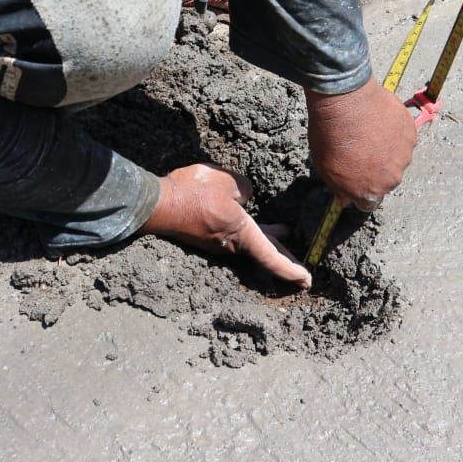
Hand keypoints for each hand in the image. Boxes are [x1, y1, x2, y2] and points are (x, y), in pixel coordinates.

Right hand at [140, 163, 311, 288]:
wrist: (156, 205)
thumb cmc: (192, 193)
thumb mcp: (226, 181)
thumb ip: (244, 188)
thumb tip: (245, 196)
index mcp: (242, 233)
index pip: (272, 256)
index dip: (291, 269)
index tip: (306, 280)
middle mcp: (231, 245)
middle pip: (264, 254)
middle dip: (285, 258)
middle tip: (302, 270)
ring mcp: (217, 244)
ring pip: (250, 243)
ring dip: (268, 240)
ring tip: (283, 232)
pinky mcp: (206, 238)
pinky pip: (235, 237)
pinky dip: (250, 233)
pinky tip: (249, 220)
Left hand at [306, 76, 415, 211]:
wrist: (346, 102)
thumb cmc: (331, 134)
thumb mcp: (325, 168)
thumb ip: (338, 188)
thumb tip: (345, 200)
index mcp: (369, 192)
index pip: (369, 203)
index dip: (361, 190)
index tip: (356, 177)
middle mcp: (391, 179)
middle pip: (385, 180)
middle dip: (376, 169)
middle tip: (362, 149)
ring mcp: (404, 156)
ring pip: (397, 158)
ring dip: (388, 150)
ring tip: (371, 132)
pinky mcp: (411, 134)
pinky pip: (404, 138)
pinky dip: (395, 132)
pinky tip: (380, 121)